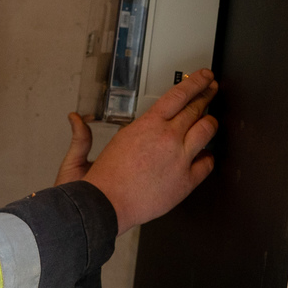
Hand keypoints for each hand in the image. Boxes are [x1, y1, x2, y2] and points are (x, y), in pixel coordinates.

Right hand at [55, 70, 218, 232]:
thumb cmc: (97, 185)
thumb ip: (81, 136)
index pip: (179, 94)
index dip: (196, 83)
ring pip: (207, 130)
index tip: (204, 77)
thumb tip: (75, 120)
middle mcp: (167, 138)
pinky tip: (205, 155)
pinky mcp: (185, 181)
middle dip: (207, 96)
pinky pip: (208, 163)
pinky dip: (208, 157)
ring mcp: (179, 159)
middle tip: (212, 91)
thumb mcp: (82, 155)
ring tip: (211, 120)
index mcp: (147, 126)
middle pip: (196, 109)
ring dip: (210, 123)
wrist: (104, 209)